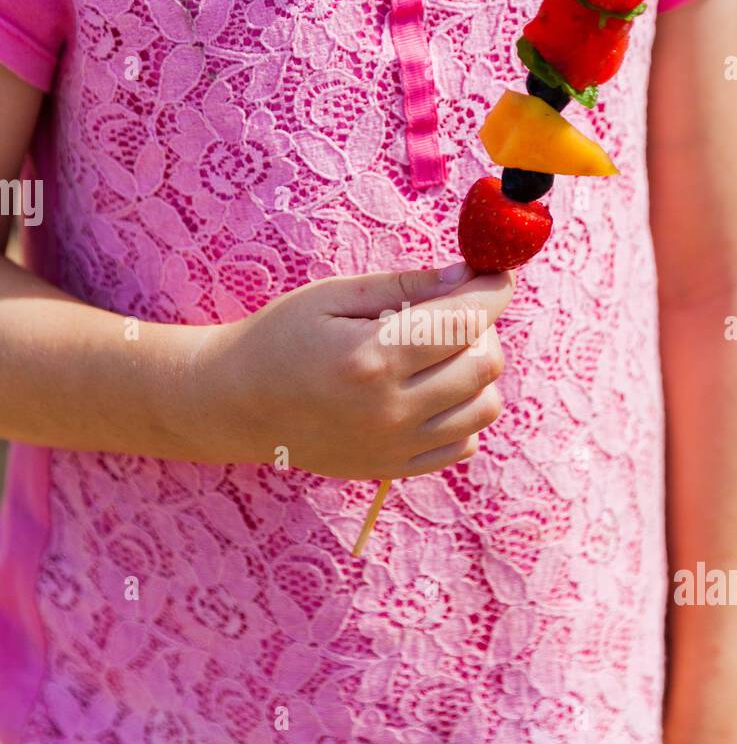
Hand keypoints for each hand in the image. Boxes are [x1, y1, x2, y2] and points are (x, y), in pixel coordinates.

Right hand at [194, 262, 513, 476]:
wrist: (234, 405)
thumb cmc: (280, 338)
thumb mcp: (333, 295)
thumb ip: (404, 286)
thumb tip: (468, 276)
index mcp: (372, 357)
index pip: (466, 322)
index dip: (492, 291)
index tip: (495, 275)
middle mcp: (390, 408)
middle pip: (485, 364)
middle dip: (483, 328)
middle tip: (455, 313)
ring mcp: (394, 445)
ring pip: (484, 407)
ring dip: (478, 373)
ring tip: (441, 355)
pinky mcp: (393, 469)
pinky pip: (463, 443)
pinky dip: (463, 413)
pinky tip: (430, 392)